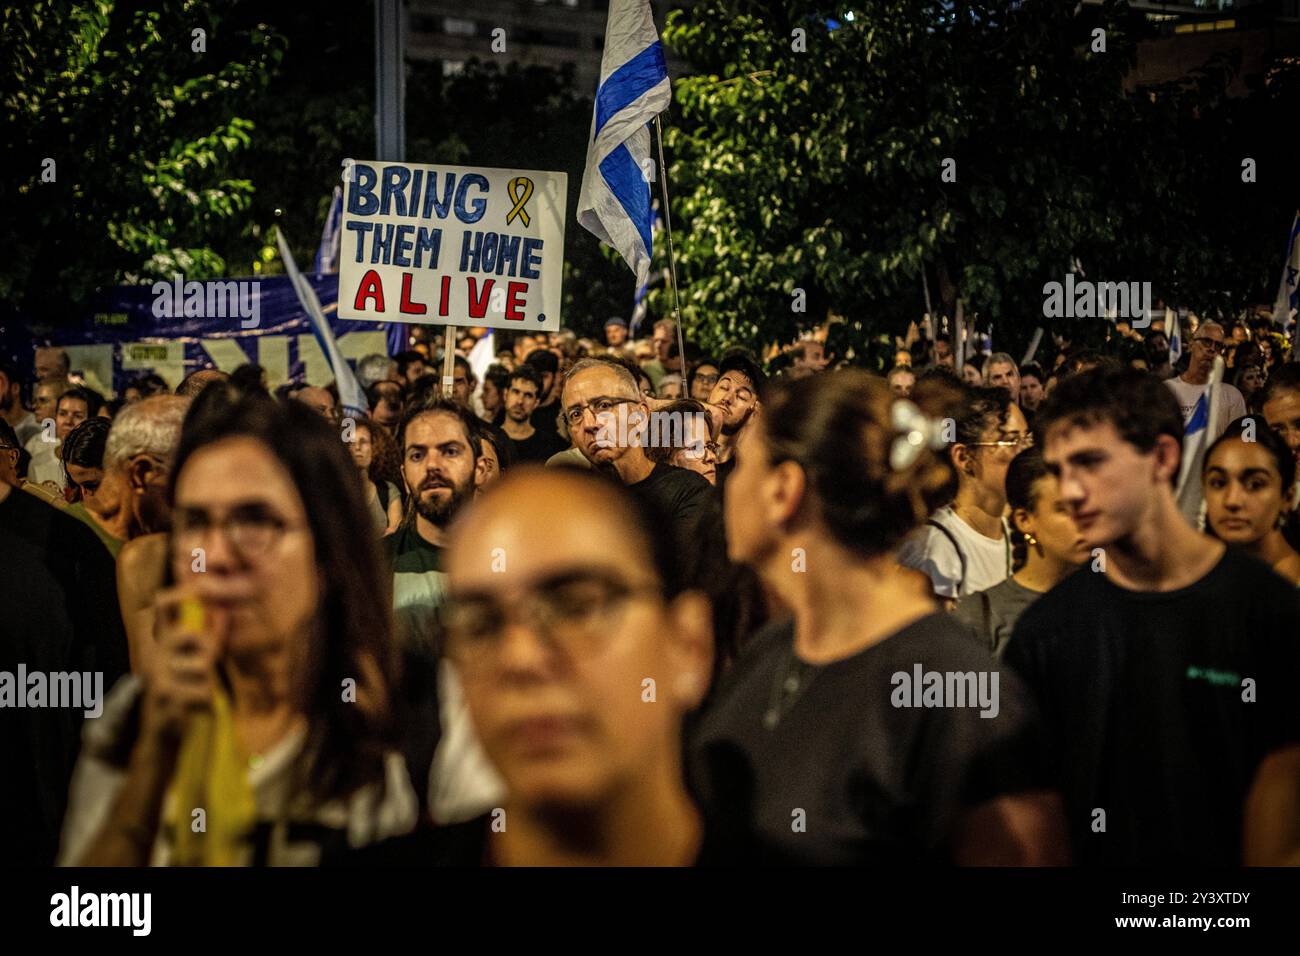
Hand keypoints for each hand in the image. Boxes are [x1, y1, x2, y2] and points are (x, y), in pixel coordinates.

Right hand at [139, 589, 222, 747]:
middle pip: (189, 635)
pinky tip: (190, 709)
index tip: (197, 588)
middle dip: (208, 646)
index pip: (160, 609)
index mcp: (158, 644)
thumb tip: (223, 611)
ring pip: (202, 667)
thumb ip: (205, 638)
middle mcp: (152, 656)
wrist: (158, 736)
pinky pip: (203, 692)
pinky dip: (204, 702)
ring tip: (193, 693)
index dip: (179, 593)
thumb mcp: (191, 662)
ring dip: (206, 683)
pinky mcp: (165, 698)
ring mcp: (157, 677)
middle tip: (207, 663)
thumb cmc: (182, 694)